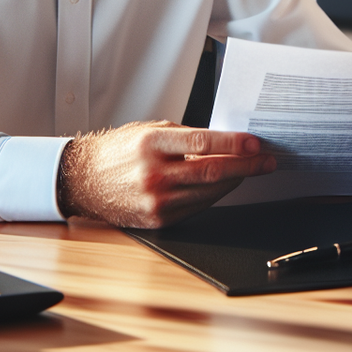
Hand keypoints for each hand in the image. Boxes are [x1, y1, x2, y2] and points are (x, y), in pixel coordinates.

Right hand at [57, 120, 275, 227]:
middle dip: (246, 165)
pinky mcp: (157, 220)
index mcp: (152, 144)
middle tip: (267, 160)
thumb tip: (226, 142)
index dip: (234, 144)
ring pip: (208, 191)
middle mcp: (153, 174)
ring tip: (253, 169)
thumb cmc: (120, 151)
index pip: (203, 143)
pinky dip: (216, 194)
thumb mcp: (151, 130)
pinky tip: (228, 183)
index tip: (256, 143)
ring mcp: (155, 201)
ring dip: (236, 180)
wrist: (85, 180)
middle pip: (211, 171)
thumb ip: (187, 136)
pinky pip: (197, 206)